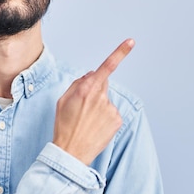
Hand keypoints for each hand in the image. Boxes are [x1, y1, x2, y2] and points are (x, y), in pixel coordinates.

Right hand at [53, 39, 134, 164]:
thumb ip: (77, 83)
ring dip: (98, 107)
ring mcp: (110, 109)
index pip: (106, 67)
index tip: (131, 42)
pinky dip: (105, 118)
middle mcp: (100, 97)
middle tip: (81, 109)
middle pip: (102, 84)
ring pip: (106, 100)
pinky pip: (111, 113)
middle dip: (94, 91)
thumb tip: (91, 75)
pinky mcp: (117, 121)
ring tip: (86, 122)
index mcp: (86, 89)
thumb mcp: (62, 100)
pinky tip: (95, 127)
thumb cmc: (64, 126)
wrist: (71, 152)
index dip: (120, 53)